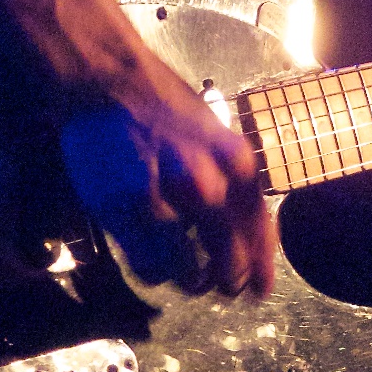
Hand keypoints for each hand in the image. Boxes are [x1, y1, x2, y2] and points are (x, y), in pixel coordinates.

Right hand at [60, 64, 275, 296]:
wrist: (110, 81)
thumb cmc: (164, 107)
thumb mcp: (215, 136)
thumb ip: (232, 180)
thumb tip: (246, 230)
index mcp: (236, 161)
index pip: (259, 228)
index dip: (261, 266)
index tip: (260, 289)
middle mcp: (207, 181)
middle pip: (229, 257)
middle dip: (228, 281)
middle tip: (223, 290)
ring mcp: (165, 198)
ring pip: (189, 268)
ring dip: (191, 282)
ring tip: (188, 279)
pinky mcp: (125, 210)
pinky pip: (149, 263)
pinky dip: (155, 273)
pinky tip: (155, 264)